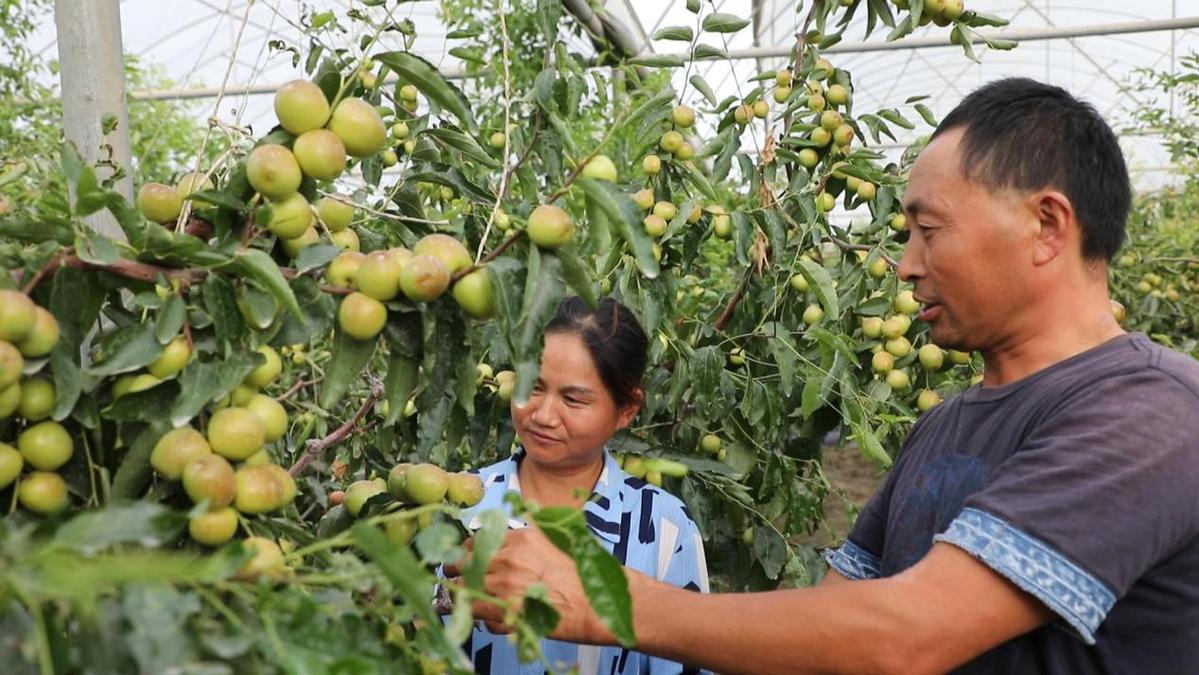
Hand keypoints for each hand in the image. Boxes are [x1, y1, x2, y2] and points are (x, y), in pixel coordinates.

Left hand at [460, 526, 616, 643]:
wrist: (595, 603)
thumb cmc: (581, 579)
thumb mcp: (555, 545)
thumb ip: (528, 545)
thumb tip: (504, 549)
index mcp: (522, 538)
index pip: (478, 540)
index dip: (469, 552)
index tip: (467, 559)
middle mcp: (509, 556)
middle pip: (465, 560)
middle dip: (458, 571)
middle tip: (458, 579)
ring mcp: (505, 582)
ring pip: (464, 587)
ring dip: (466, 595)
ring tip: (470, 602)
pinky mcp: (505, 608)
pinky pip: (475, 610)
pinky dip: (477, 615)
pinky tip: (489, 617)